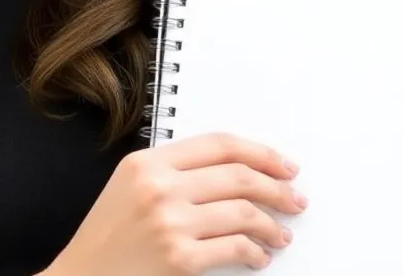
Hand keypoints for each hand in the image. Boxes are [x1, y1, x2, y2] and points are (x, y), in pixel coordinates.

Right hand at [45, 132, 306, 275]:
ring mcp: (170, 222)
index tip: (282, 164)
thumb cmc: (108, 235)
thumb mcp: (131, 185)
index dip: (259, 152)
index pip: (218, 144)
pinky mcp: (180, 258)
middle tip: (294, 198)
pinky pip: (234, 249)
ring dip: (270, 224)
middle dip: (276, 187)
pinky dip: (254, 253)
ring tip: (280, 233)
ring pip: (242, 212)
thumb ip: (173, 169)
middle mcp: (160, 186)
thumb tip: (234, 170)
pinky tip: (259, 256)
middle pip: (237, 176)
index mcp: (148, 161)